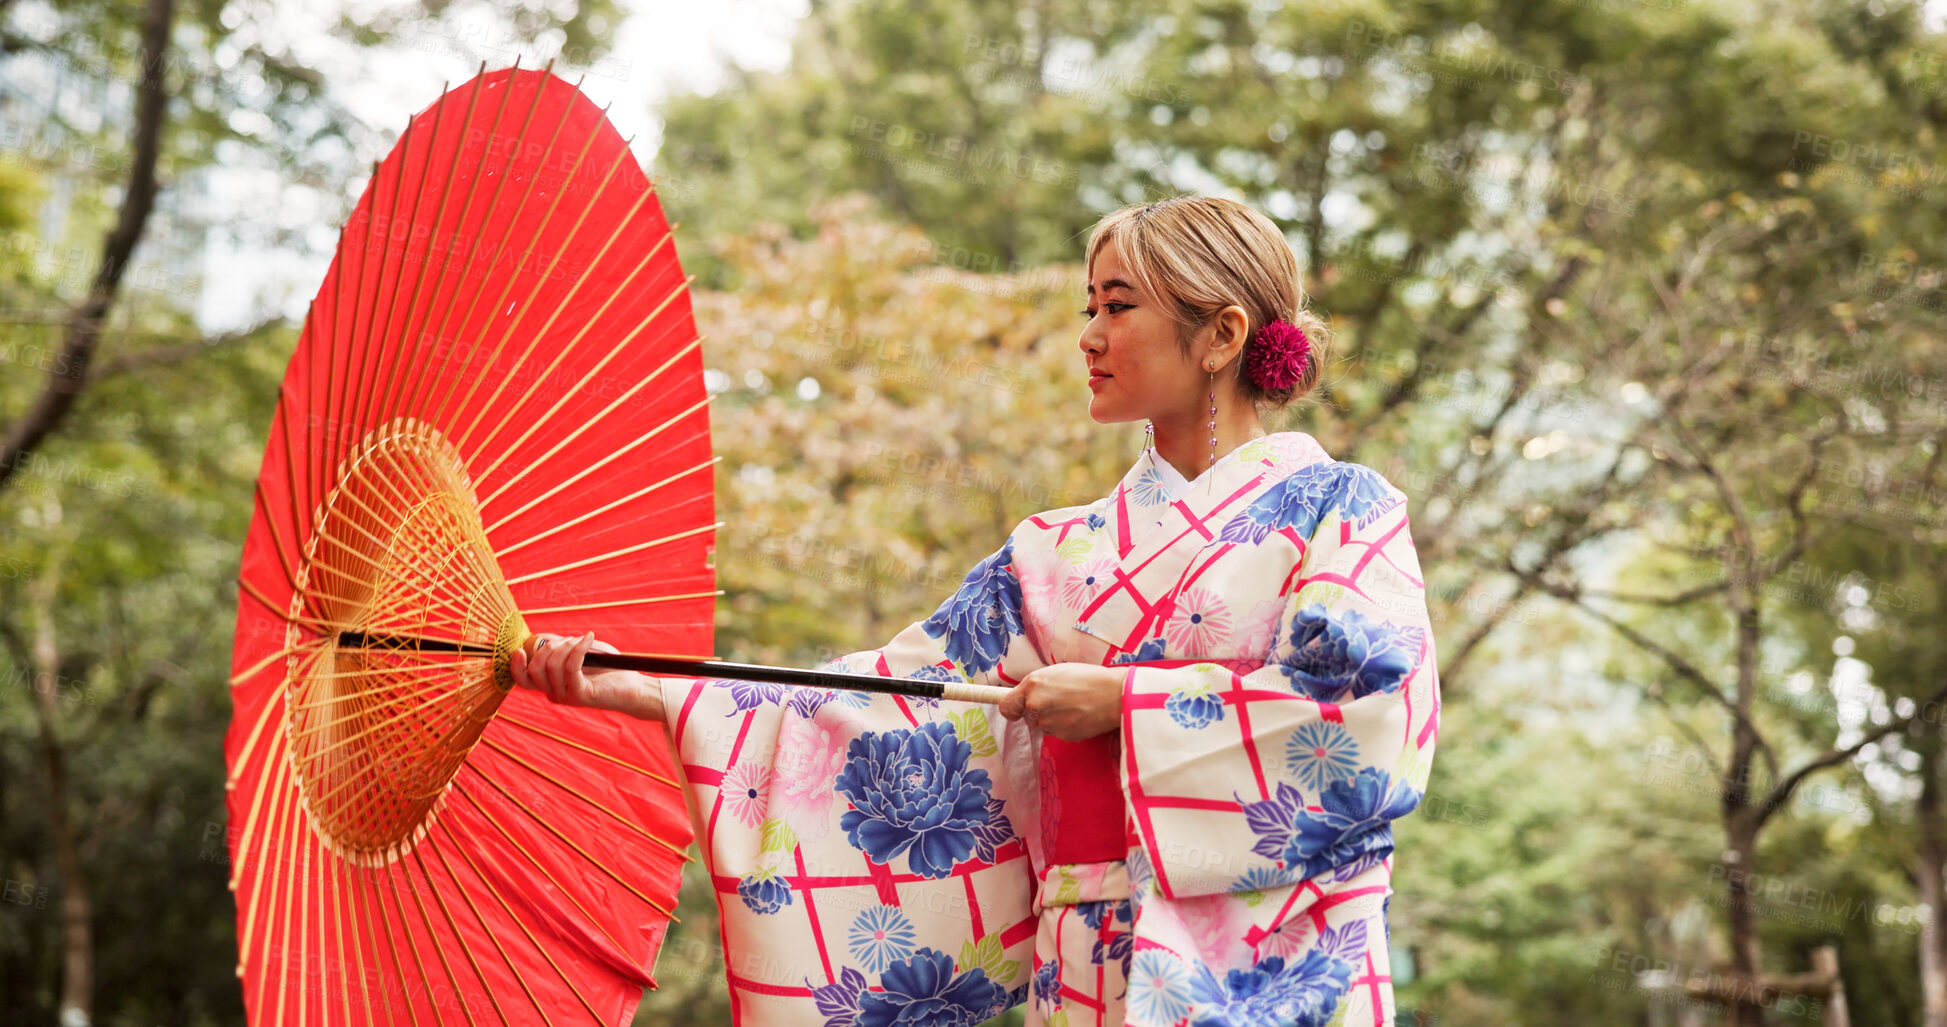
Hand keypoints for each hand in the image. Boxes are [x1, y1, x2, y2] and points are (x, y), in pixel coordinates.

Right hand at [509, 631, 665, 720]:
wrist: (633, 688)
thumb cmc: (608, 668)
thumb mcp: (580, 654)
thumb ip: (560, 647)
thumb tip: (541, 639)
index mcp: (551, 686)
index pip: (523, 680)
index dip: (515, 666)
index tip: (519, 649)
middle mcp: (554, 694)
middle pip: (535, 669)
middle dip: (550, 646)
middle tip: (571, 639)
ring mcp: (566, 696)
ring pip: (552, 665)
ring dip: (568, 645)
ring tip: (584, 640)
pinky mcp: (580, 695)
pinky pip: (571, 666)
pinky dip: (579, 647)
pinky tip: (590, 637)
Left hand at [997, 663, 1124, 741]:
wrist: (1114, 694)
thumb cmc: (1089, 677)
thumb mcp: (1057, 672)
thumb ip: (1037, 685)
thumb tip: (1025, 696)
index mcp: (1032, 684)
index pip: (1006, 706)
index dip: (1012, 709)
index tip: (1017, 710)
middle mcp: (1036, 705)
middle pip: (1027, 717)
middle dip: (1039, 712)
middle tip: (1060, 701)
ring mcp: (1048, 722)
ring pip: (1043, 725)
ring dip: (1053, 720)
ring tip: (1073, 706)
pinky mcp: (1062, 735)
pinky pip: (1058, 733)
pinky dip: (1066, 726)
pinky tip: (1080, 715)